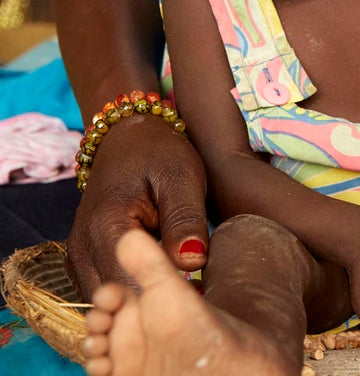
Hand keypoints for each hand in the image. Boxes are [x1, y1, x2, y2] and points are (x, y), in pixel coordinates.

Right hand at [66, 116, 208, 297]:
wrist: (129, 137)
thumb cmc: (160, 154)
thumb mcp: (183, 178)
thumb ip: (186, 220)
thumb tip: (193, 263)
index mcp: (105, 227)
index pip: (130, 284)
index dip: (164, 297)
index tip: (197, 297)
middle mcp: (81, 247)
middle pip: (115, 300)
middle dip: (152, 305)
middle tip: (192, 299)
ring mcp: (78, 256)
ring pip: (108, 299)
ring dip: (139, 301)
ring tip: (177, 289)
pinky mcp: (84, 260)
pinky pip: (105, 289)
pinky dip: (129, 292)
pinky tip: (158, 282)